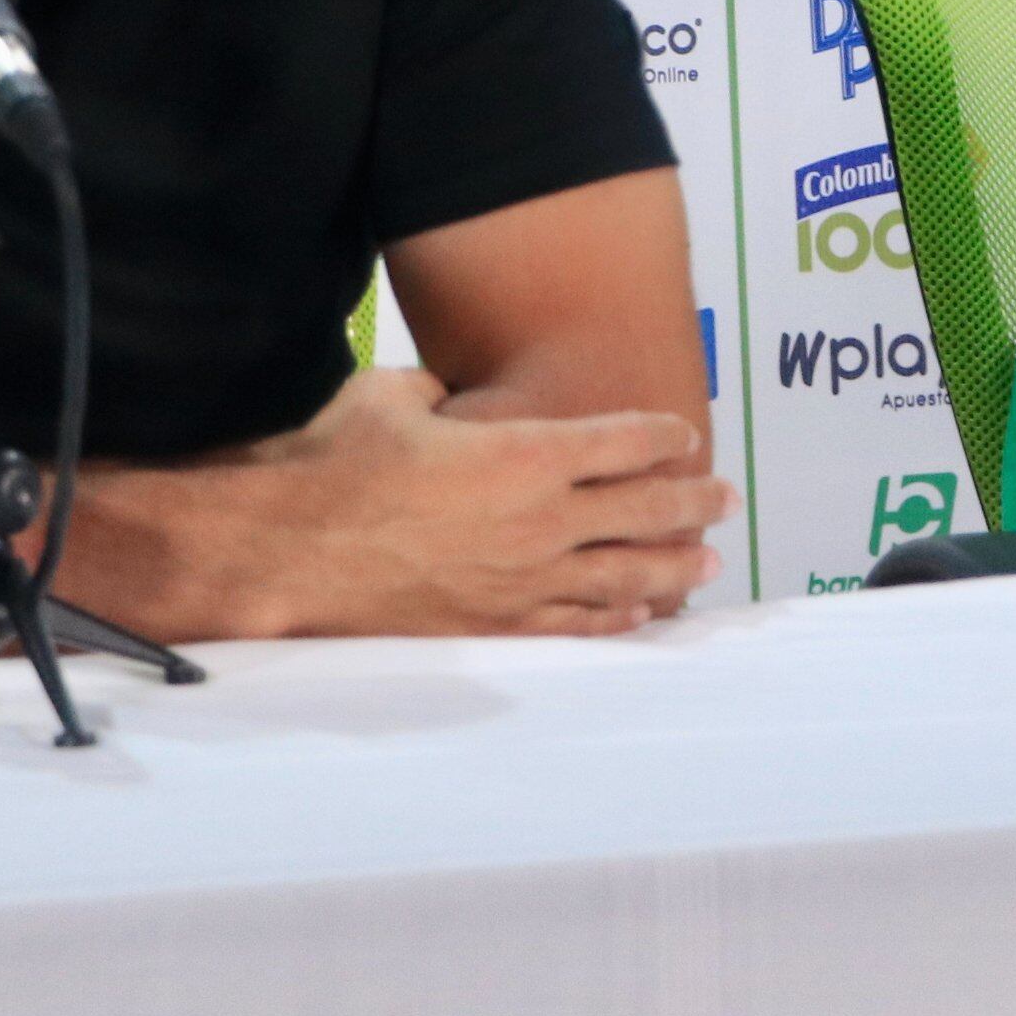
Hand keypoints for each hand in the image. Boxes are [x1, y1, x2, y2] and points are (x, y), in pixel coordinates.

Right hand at [168, 367, 732, 637]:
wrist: (288, 548)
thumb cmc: (336, 462)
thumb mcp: (394, 394)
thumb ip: (440, 391)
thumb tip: (448, 394)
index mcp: (523, 452)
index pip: (621, 442)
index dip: (662, 437)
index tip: (686, 435)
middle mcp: (539, 518)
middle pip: (643, 509)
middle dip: (692, 501)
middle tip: (726, 498)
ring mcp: (521, 578)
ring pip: (622, 574)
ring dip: (672, 565)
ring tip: (707, 561)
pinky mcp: (493, 624)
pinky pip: (573, 624)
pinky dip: (614, 619)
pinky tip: (640, 614)